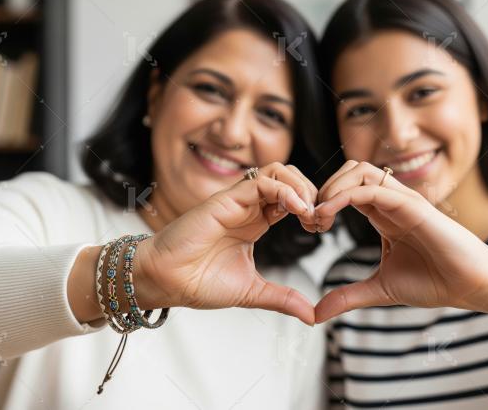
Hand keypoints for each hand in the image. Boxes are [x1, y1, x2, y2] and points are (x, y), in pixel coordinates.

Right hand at [136, 163, 318, 324]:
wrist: (166, 282)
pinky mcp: (226, 199)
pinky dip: (285, 190)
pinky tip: (297, 210)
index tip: (321, 228)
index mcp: (256, 222)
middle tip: (319, 219)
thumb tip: (312, 316)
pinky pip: (262, 181)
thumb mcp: (253, 292)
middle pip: (290, 177)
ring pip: (279, 171)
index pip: (293, 198)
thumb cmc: (199, 283)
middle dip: (312, 193)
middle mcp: (249, 207)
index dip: (312, 207)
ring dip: (301, 187)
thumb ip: (283, 298)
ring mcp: (238, 201)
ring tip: (309, 212)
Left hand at [313, 161, 487, 322]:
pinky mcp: (413, 205)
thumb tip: (316, 314)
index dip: (323, 201)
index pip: (346, 188)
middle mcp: (391, 202)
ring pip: (359, 170)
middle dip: (323, 188)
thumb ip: (347, 297)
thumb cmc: (434, 282)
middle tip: (311, 219)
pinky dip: (345, 195)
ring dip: (332, 187)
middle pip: (349, 170)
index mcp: (382, 214)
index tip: (310, 227)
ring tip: (320, 216)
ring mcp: (402, 200)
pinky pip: (373, 188)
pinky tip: (330, 215)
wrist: (469, 285)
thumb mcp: (379, 289)